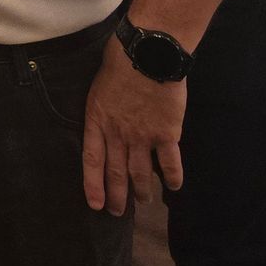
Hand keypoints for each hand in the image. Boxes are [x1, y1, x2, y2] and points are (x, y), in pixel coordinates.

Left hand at [81, 36, 184, 214]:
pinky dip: (172, 177)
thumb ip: (103, 111)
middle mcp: (119, 134)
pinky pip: (170, 163)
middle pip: (116, 172)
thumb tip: (106, 123)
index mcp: (98, 121)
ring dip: (142, 191)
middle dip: (117, 196)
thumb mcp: (99, 88)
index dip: (93, 184)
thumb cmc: (120, 62)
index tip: (95, 204)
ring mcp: (143, 136)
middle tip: (118, 212)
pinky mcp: (167, 133)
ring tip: (143, 202)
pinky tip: (173, 188)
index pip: (92, 160)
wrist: (148, 53)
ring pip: (141, 173)